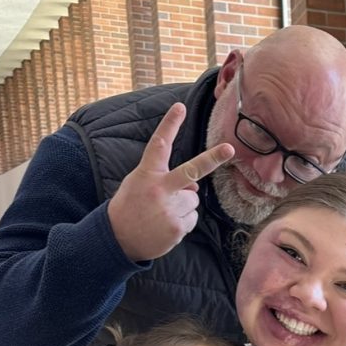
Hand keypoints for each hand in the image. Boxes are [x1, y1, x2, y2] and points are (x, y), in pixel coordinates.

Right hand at [107, 103, 234, 261]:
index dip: (169, 124)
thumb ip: (166, 180)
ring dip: (183, 206)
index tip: (180, 107)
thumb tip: (194, 188)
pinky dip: (183, 222)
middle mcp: (159, 189)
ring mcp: (169, 209)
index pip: (159, 144)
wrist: (116, 238)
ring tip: (162, 213)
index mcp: (147, 174)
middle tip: (229, 148)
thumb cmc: (131, 206)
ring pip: (193, 200)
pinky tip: (165, 225)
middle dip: (212, 159)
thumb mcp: (138, 184)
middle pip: (191, 171)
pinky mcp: (176, 228)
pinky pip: (192, 219)